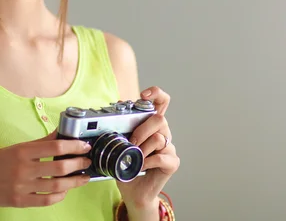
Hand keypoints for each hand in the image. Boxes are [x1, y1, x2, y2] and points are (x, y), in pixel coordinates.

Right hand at [0, 129, 91, 208]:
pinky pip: (46, 200)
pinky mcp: (20, 201)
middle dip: (78, 164)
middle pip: (59, 167)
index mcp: (22, 151)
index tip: (84, 146)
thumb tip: (60, 133)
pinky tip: (65, 190)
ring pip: (56, 186)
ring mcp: (22, 187)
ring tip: (83, 177)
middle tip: (87, 161)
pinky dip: (59, 195)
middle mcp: (23, 169)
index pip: (55, 147)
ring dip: (74, 182)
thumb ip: (39, 142)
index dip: (74, 146)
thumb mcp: (16, 147)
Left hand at [117, 87, 179, 209]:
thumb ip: (121, 128)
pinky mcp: (172, 163)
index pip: (162, 101)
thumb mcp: (120, 144)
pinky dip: (148, 162)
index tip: (143, 94)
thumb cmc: (127, 166)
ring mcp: (169, 148)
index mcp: (151, 125)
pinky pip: (162, 157)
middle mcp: (163, 133)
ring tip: (134, 157)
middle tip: (131, 142)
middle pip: (160, 119)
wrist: (133, 192)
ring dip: (143, 148)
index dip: (156, 93)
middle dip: (142, 129)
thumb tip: (113, 109)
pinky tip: (140, 166)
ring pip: (159, 138)